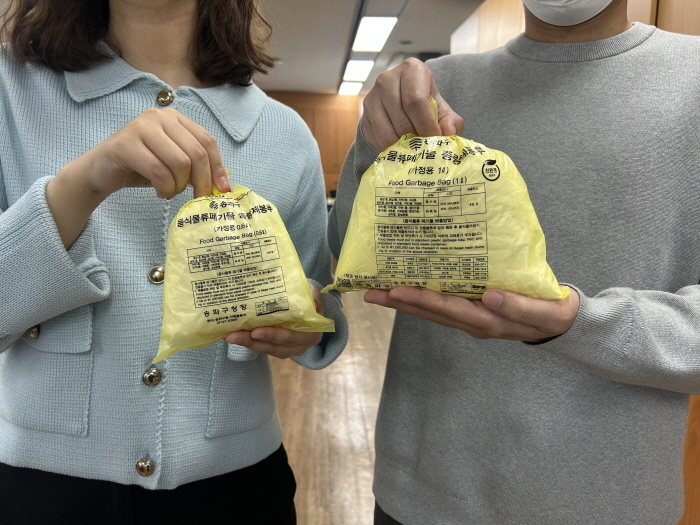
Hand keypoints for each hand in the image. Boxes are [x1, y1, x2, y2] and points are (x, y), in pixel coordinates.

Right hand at [69, 107, 229, 199]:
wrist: (100, 172)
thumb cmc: (142, 168)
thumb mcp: (174, 164)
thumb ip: (196, 167)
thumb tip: (223, 185)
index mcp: (175, 118)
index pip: (207, 141)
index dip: (217, 168)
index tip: (221, 191)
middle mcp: (159, 116)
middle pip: (196, 153)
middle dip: (201, 182)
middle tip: (196, 199)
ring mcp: (141, 127)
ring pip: (180, 163)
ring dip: (178, 186)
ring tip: (169, 191)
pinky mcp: (125, 144)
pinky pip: (159, 172)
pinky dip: (164, 188)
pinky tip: (159, 192)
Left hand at [224, 286, 325, 358]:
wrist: (306, 305)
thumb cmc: (308, 298)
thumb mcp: (312, 293)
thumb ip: (310, 294)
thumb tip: (304, 295)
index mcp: (311, 333)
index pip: (292, 337)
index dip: (274, 335)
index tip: (256, 331)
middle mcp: (300, 345)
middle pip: (275, 347)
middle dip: (254, 342)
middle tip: (235, 335)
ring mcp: (288, 349)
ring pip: (266, 349)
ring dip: (247, 343)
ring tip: (230, 336)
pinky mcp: (277, 348)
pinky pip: (262, 348)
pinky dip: (249, 342)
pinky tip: (235, 336)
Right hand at [361, 57, 463, 150]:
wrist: (404, 103)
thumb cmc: (427, 105)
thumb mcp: (444, 110)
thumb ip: (451, 122)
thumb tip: (448, 133)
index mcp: (411, 69)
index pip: (415, 101)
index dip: (426, 125)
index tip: (435, 140)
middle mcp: (387, 79)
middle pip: (401, 119)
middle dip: (415, 140)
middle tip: (425, 149)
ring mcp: (372, 97)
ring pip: (386, 132)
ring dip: (402, 147)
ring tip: (414, 151)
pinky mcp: (364, 115)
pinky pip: (376, 139)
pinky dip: (390, 149)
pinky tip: (400, 148)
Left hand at [364, 286, 578, 342]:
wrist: (561, 323)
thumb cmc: (553, 313)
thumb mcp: (544, 312)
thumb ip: (518, 306)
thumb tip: (489, 294)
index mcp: (487, 321)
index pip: (449, 309)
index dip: (422, 300)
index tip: (398, 290)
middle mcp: (472, 322)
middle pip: (430, 312)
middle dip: (400, 303)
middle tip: (370, 292)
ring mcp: (470, 318)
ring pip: (431, 310)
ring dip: (404, 302)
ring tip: (378, 292)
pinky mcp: (471, 311)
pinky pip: (441, 305)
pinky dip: (421, 297)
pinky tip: (407, 287)